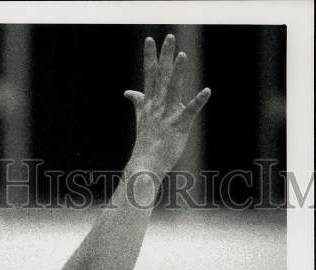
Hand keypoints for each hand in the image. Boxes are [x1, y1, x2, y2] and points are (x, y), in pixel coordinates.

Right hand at [125, 34, 210, 178]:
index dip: (150, 57)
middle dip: (165, 57)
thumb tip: (128, 92)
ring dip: (177, 72)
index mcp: (150, 103)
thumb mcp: (141, 119)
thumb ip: (138, 102)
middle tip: (170, 37)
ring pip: (172, 90)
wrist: (145, 166)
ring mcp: (167, 116)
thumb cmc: (146, 144)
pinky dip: (198, 102)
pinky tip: (207, 91)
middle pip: (160, 77)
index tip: (150, 39)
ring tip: (182, 55)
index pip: (149, 75)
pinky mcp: (178, 127)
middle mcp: (157, 107)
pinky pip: (189, 112)